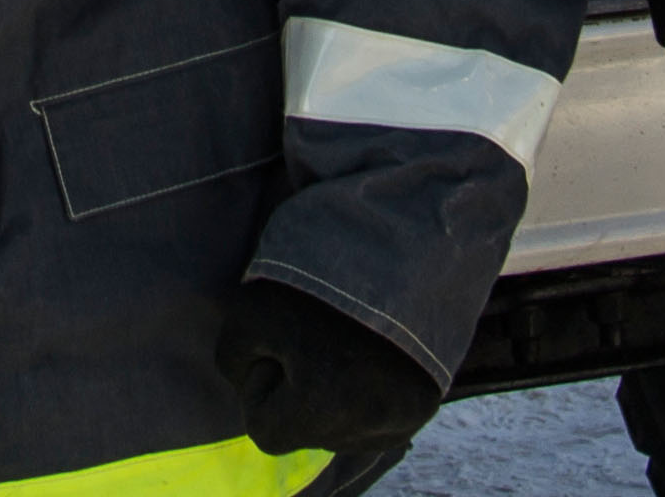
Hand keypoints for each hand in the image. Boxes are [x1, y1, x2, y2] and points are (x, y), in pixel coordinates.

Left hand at [216, 279, 442, 456]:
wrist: (405, 231)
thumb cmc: (317, 269)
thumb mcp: (249, 308)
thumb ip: (235, 360)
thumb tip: (250, 385)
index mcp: (326, 407)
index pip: (265, 433)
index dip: (263, 387)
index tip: (282, 342)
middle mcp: (373, 426)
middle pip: (310, 434)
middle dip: (301, 393)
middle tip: (316, 334)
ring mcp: (408, 417)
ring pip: (347, 430)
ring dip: (337, 395)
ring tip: (348, 338)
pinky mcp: (429, 402)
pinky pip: (383, 421)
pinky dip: (370, 395)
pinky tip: (371, 357)